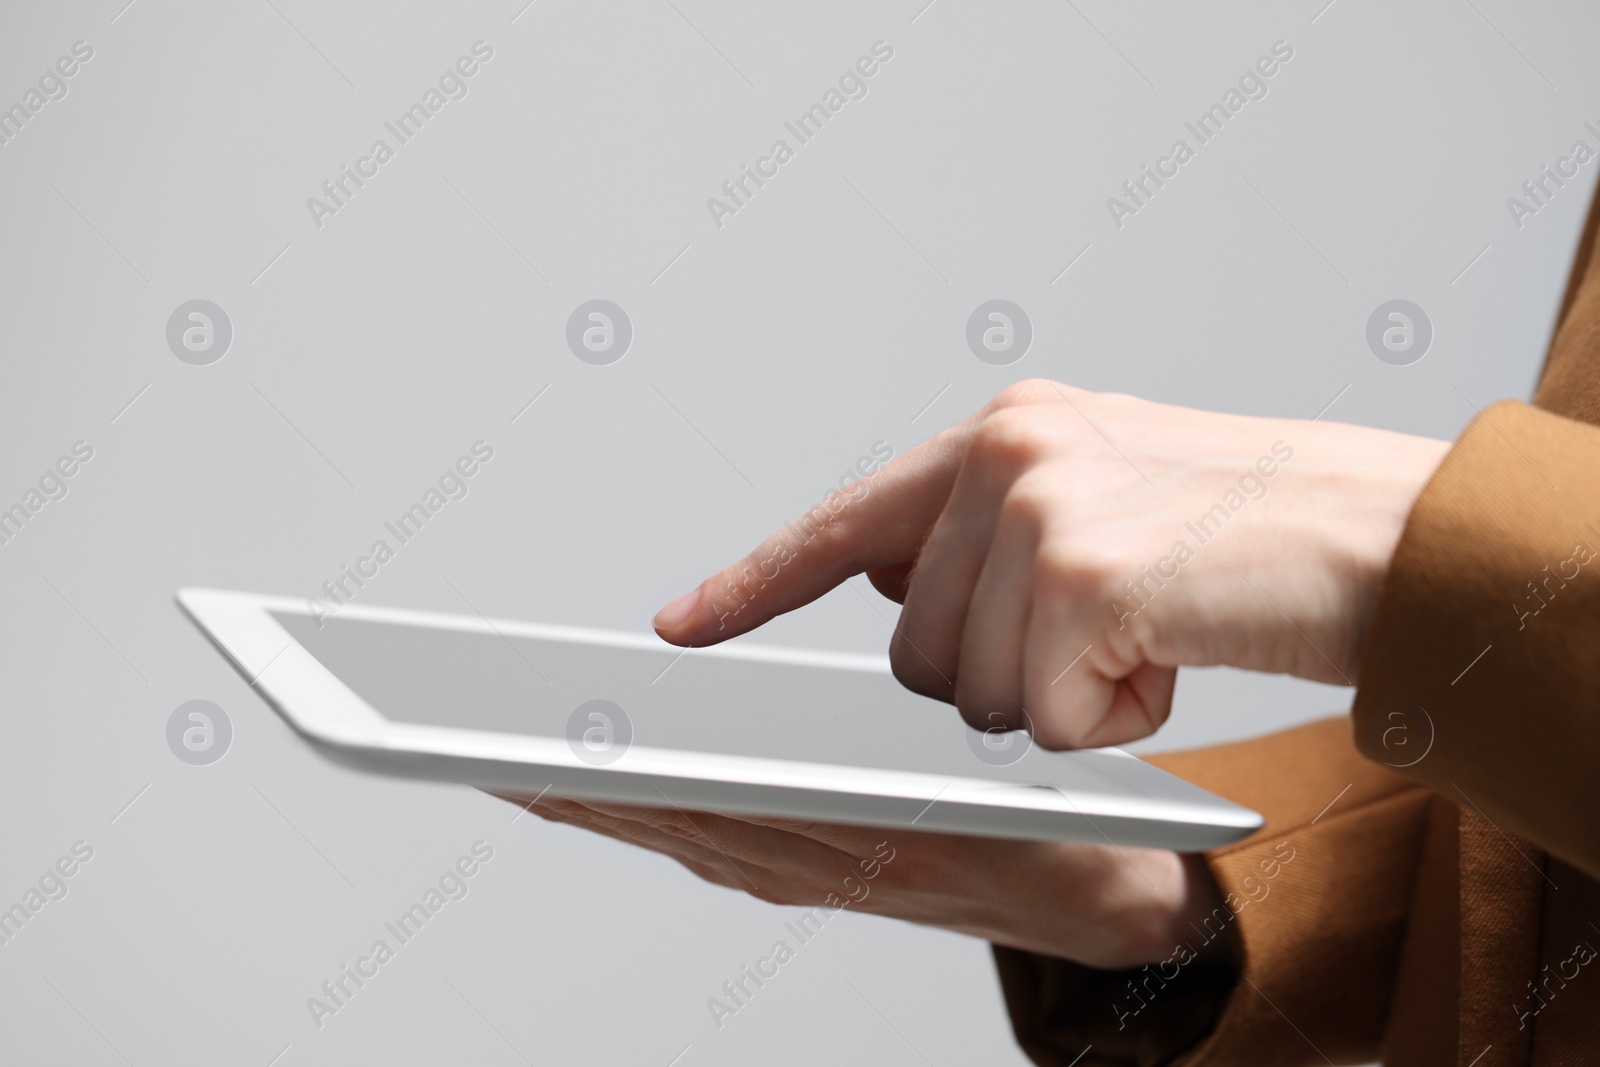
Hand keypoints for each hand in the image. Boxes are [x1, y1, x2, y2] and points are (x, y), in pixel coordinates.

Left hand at [491, 790, 1228, 970]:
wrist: (1100, 902)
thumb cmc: (1052, 837)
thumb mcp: (992, 803)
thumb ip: (901, 795)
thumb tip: (793, 774)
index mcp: (843, 840)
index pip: (693, 812)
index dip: (600, 785)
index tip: (517, 757)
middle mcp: (803, 863)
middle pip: (656, 821)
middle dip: (554, 782)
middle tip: (461, 740)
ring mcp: (795, 870)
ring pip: (662, 831)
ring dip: (576, 796)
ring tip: (496, 750)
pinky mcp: (799, 866)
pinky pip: (692, 841)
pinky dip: (626, 811)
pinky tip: (582, 783)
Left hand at [652, 380, 1448, 748]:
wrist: (1378, 533)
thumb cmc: (1242, 537)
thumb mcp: (1097, 503)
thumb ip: (983, 534)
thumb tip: (886, 590)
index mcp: (1000, 431)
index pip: (847, 519)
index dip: (756, 582)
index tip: (679, 627)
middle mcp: (1006, 451)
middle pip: (915, 651)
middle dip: (1006, 680)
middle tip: (1108, 637)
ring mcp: (1039, 506)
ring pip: (975, 696)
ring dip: (1068, 700)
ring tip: (1152, 636)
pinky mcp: (1083, 573)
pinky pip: (1048, 721)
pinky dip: (1115, 719)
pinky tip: (1173, 656)